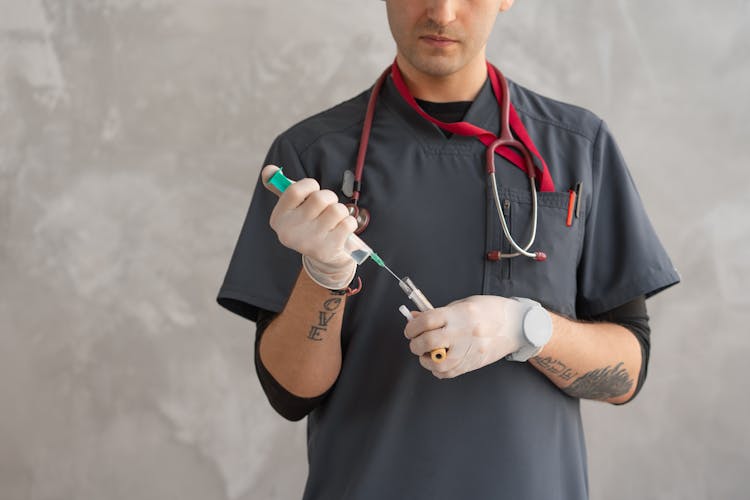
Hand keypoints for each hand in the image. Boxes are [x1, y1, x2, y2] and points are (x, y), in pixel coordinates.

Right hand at [262, 165, 356, 287]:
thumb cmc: (310, 225)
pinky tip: (341, 231)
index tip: (313, 191)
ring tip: (334, 220)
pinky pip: (348, 223)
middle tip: (327, 207)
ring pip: (337, 209)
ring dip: (341, 211)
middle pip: (320, 198)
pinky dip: (350, 223)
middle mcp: (290, 232)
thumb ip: (280, 187)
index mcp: (278, 219)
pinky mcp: (328, 250)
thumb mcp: (293, 208)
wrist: (325, 259)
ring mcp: (309, 242)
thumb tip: (269, 170)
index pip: (295, 190)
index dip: (310, 186)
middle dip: (330, 198)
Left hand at [403, 295, 527, 378]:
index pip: (426, 321)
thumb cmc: (489, 310)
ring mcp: (469, 350)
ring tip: (427, 354)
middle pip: (428, 342)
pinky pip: (449, 373)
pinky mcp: (474, 363)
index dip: (412, 327)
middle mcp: (463, 332)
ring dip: (426, 360)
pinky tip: (439, 362)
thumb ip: (438, 313)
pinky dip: (439, 370)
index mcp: (459, 314)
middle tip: (416, 343)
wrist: (516, 325)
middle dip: (415, 345)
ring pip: (438, 364)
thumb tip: (414, 318)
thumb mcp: (462, 304)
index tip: (410, 330)